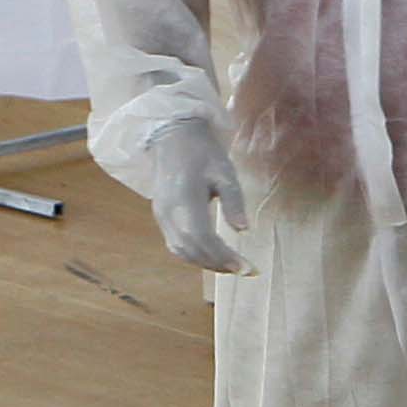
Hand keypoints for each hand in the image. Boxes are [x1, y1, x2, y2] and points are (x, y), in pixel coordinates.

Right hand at [137, 122, 249, 274]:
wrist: (172, 136)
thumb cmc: (202, 152)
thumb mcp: (224, 172)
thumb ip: (233, 201)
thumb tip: (243, 231)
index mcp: (184, 199)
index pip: (203, 238)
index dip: (223, 257)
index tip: (246, 267)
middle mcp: (168, 212)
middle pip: (191, 249)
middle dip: (218, 264)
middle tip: (245, 270)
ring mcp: (161, 215)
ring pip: (182, 251)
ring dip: (206, 263)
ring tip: (232, 266)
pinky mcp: (161, 216)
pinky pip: (176, 244)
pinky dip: (195, 255)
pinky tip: (213, 256)